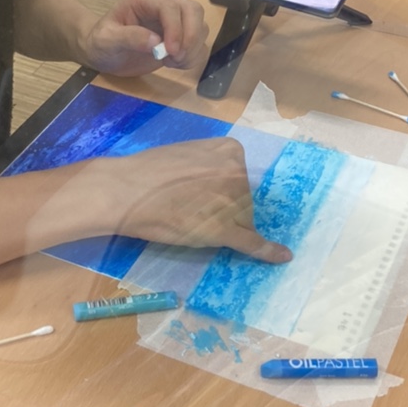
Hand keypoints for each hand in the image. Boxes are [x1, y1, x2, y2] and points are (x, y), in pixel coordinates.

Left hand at [79, 0, 208, 76]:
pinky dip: (193, 55)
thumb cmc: (100, 44)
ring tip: (171, 62)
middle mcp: (161, 3)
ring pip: (200, 24)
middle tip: (176, 58)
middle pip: (192, 10)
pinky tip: (175, 64)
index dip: (175, 28)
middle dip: (190, 36)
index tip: (170, 52)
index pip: (170, 6)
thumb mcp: (106, 41)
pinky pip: (198, 41)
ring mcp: (173, 18)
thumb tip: (156, 42)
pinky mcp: (179, 34)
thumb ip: (129, 38)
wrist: (102, 54)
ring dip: (192, 48)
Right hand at [90, 137, 291, 262]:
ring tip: (186, 219)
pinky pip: (250, 243)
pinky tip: (281, 256)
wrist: (125, 190)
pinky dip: (267, 252)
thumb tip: (221, 187)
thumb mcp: (188, 154)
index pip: (240, 177)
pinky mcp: (225, 230)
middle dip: (221, 209)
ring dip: (222, 226)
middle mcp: (238, 172)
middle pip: (243, 200)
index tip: (198, 191)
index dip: (220, 190)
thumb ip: (211, 166)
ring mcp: (233, 201)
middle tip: (185, 206)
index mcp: (231, 150)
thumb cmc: (148, 171)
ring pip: (242, 222)